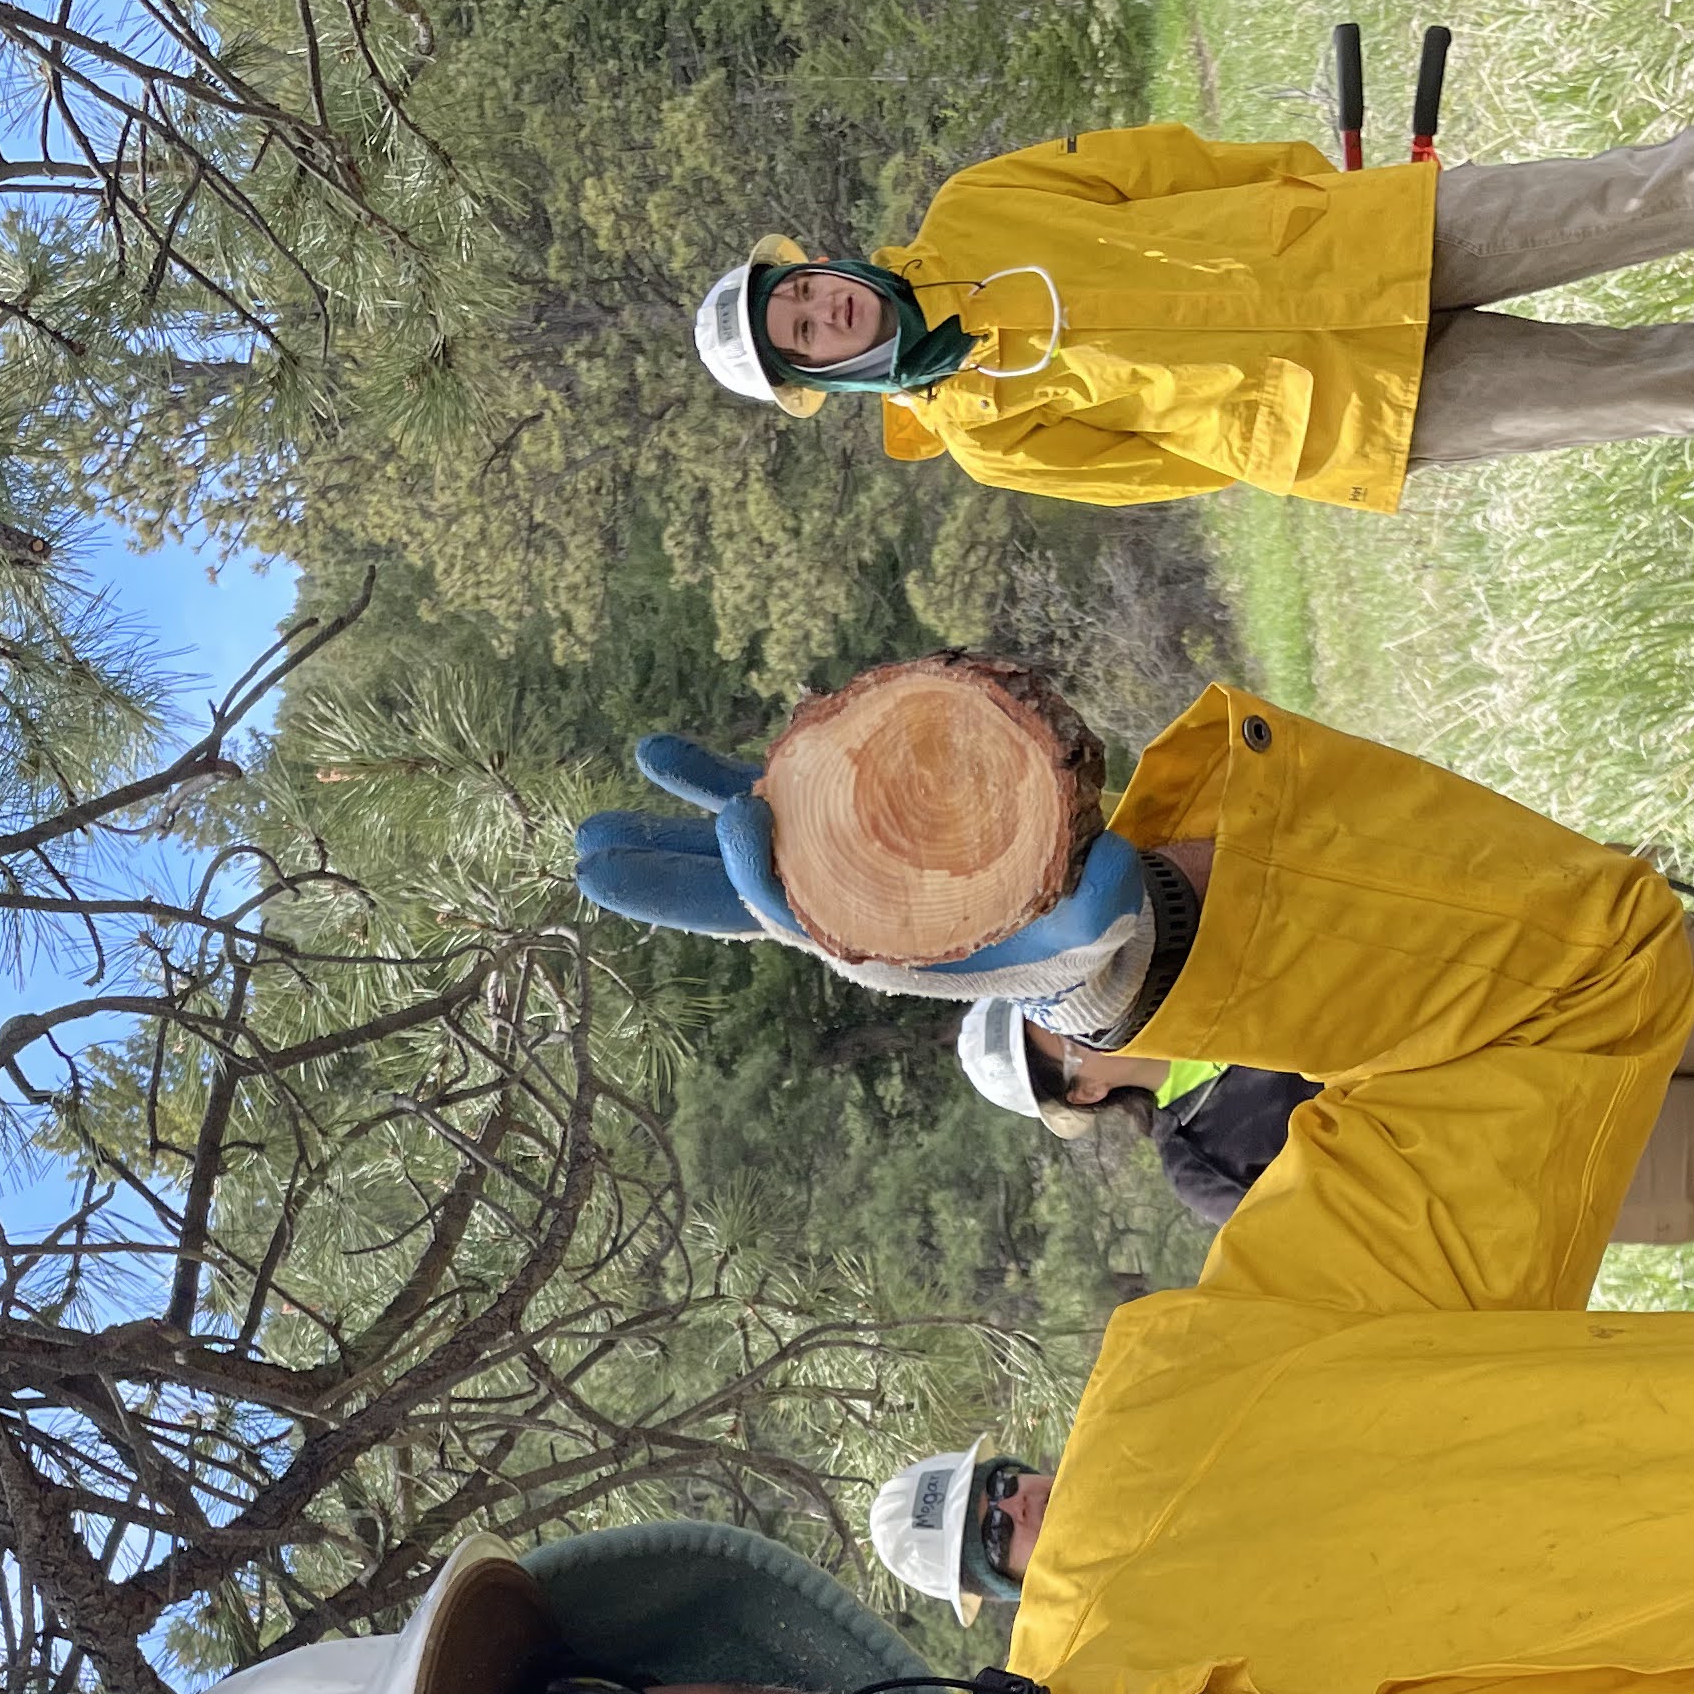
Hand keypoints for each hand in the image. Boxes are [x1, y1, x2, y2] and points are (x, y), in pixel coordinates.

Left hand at [573, 734, 1154, 1011]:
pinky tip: (654, 754)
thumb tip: (1109, 874)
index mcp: (874, 939)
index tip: (738, 812)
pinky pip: (762, 804)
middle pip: (728, 900)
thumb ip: (1097, 899)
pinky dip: (711, 781)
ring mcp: (830, 866)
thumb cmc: (1070, 923)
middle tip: (584, 862)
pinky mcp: (838, 829)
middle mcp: (835, 910)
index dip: (755, 870)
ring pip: (729, 856)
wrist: (1061, 926)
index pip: (791, 912)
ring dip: (661, 840)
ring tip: (587, 833)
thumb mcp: (1092, 914)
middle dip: (660, 882)